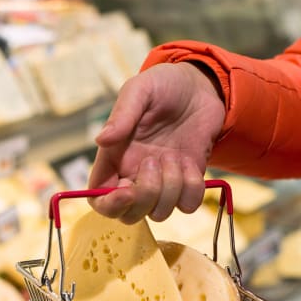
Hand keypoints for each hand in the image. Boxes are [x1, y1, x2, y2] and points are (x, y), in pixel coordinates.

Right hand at [88, 62, 225, 223]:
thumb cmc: (164, 85)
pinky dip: (191, 188)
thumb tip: (101, 140)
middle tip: (154, 161)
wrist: (201, 85)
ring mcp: (162, 182)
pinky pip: (188, 205)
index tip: (126, 191)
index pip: (100, 198)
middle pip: (130, 215)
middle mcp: (135, 175)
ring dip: (170, 188)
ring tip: (174, 155)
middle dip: (145, 196)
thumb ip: (122, 115)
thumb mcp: (140, 90)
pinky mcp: (187, 182)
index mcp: (115, 159)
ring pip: (159, 213)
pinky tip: (189, 162)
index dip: (109, 205)